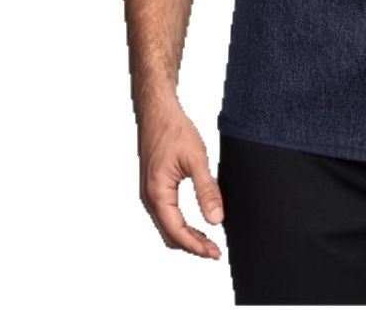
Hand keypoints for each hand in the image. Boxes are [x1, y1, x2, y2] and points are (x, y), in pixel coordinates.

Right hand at [136, 94, 224, 258]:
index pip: (177, 231)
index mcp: (157, 193)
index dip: (197, 246)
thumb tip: (216, 220)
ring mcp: (148, 193)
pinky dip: (179, 224)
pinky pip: (165, 215)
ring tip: (208, 241)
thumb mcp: (197, 160)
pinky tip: (195, 223)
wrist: (157, 112)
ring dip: (186, 236)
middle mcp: (148, 198)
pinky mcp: (152, 188)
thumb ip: (207, 191)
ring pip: (166, 227)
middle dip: (192, 245)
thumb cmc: (174, 131)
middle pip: (169, 235)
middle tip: (215, 251)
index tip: (215, 253)